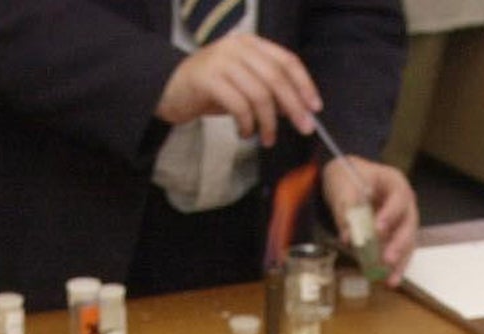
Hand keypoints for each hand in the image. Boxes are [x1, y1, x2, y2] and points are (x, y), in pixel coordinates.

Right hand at [156, 34, 320, 145]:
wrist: (168, 88)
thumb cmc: (212, 90)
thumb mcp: (245, 86)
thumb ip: (269, 91)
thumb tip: (299, 110)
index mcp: (250, 44)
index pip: (286, 60)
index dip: (304, 84)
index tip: (315, 107)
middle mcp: (237, 47)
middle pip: (276, 78)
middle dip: (294, 107)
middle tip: (303, 128)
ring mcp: (221, 61)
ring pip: (259, 94)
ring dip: (269, 122)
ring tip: (266, 138)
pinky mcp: (207, 78)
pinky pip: (239, 105)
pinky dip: (247, 124)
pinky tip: (245, 132)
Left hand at [321, 156, 418, 284]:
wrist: (347, 177)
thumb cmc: (348, 175)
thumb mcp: (343, 183)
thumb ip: (346, 207)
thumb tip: (348, 236)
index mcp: (395, 183)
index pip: (399, 199)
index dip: (390, 214)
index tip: (378, 229)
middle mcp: (405, 203)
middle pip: (409, 225)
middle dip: (399, 244)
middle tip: (388, 259)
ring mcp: (402, 220)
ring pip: (407, 243)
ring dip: (400, 262)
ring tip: (391, 279)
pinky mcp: (395, 235)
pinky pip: (398, 252)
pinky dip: (394, 266)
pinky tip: (389, 280)